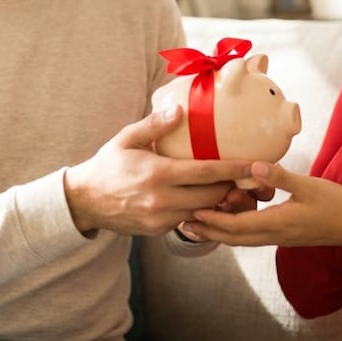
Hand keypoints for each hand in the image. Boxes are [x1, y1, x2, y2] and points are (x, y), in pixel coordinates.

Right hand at [64, 105, 254, 235]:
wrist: (84, 201)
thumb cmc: (108, 165)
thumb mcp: (127, 138)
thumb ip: (155, 125)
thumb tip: (180, 110)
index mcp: (158, 174)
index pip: (206, 173)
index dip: (235, 169)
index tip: (257, 164)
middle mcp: (162, 200)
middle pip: (212, 195)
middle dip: (234, 186)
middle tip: (250, 174)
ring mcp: (161, 218)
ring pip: (204, 210)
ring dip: (220, 200)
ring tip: (236, 187)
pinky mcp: (159, 230)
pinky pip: (190, 219)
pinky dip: (202, 209)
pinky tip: (209, 198)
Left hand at [182, 162, 341, 248]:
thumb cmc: (336, 205)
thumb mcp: (308, 186)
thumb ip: (280, 177)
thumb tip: (254, 166)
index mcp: (276, 223)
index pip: (235, 226)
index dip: (211, 220)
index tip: (190, 210)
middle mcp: (272, 234)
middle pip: (231, 237)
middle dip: (206, 230)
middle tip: (182, 220)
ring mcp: (277, 237)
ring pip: (240, 239)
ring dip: (218, 231)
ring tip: (197, 221)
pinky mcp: (282, 235)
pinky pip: (250, 236)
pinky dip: (234, 229)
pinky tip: (228, 217)